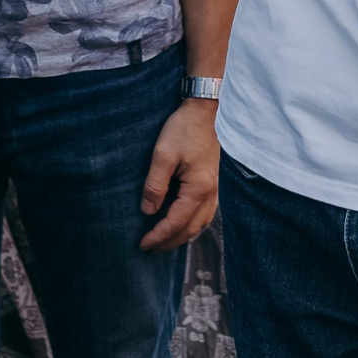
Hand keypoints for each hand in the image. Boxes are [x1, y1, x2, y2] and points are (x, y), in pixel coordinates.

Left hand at [138, 95, 220, 250]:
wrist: (207, 109)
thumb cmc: (185, 129)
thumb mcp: (163, 154)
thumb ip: (155, 185)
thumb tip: (148, 211)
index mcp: (199, 189)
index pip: (176, 223)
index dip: (158, 236)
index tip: (142, 245)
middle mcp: (211, 193)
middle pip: (191, 229)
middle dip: (170, 242)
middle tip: (150, 249)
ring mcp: (216, 189)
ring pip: (201, 223)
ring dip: (182, 236)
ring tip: (164, 241)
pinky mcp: (215, 182)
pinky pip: (206, 213)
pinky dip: (193, 224)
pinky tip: (183, 223)